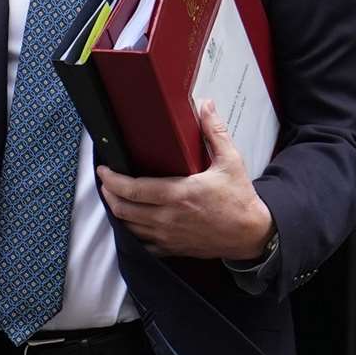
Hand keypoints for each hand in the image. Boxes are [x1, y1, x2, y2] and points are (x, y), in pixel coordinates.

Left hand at [97, 99, 274, 259]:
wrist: (251, 233)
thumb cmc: (240, 199)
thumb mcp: (230, 161)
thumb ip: (214, 132)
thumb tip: (205, 106)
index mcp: (180, 194)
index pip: (134, 189)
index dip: (112, 179)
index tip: (104, 170)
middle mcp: (169, 217)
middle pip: (124, 209)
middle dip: (109, 194)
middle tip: (105, 181)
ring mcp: (169, 236)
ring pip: (129, 227)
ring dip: (117, 211)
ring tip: (114, 197)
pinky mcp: (173, 248)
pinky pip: (143, 244)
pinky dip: (131, 232)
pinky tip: (131, 221)